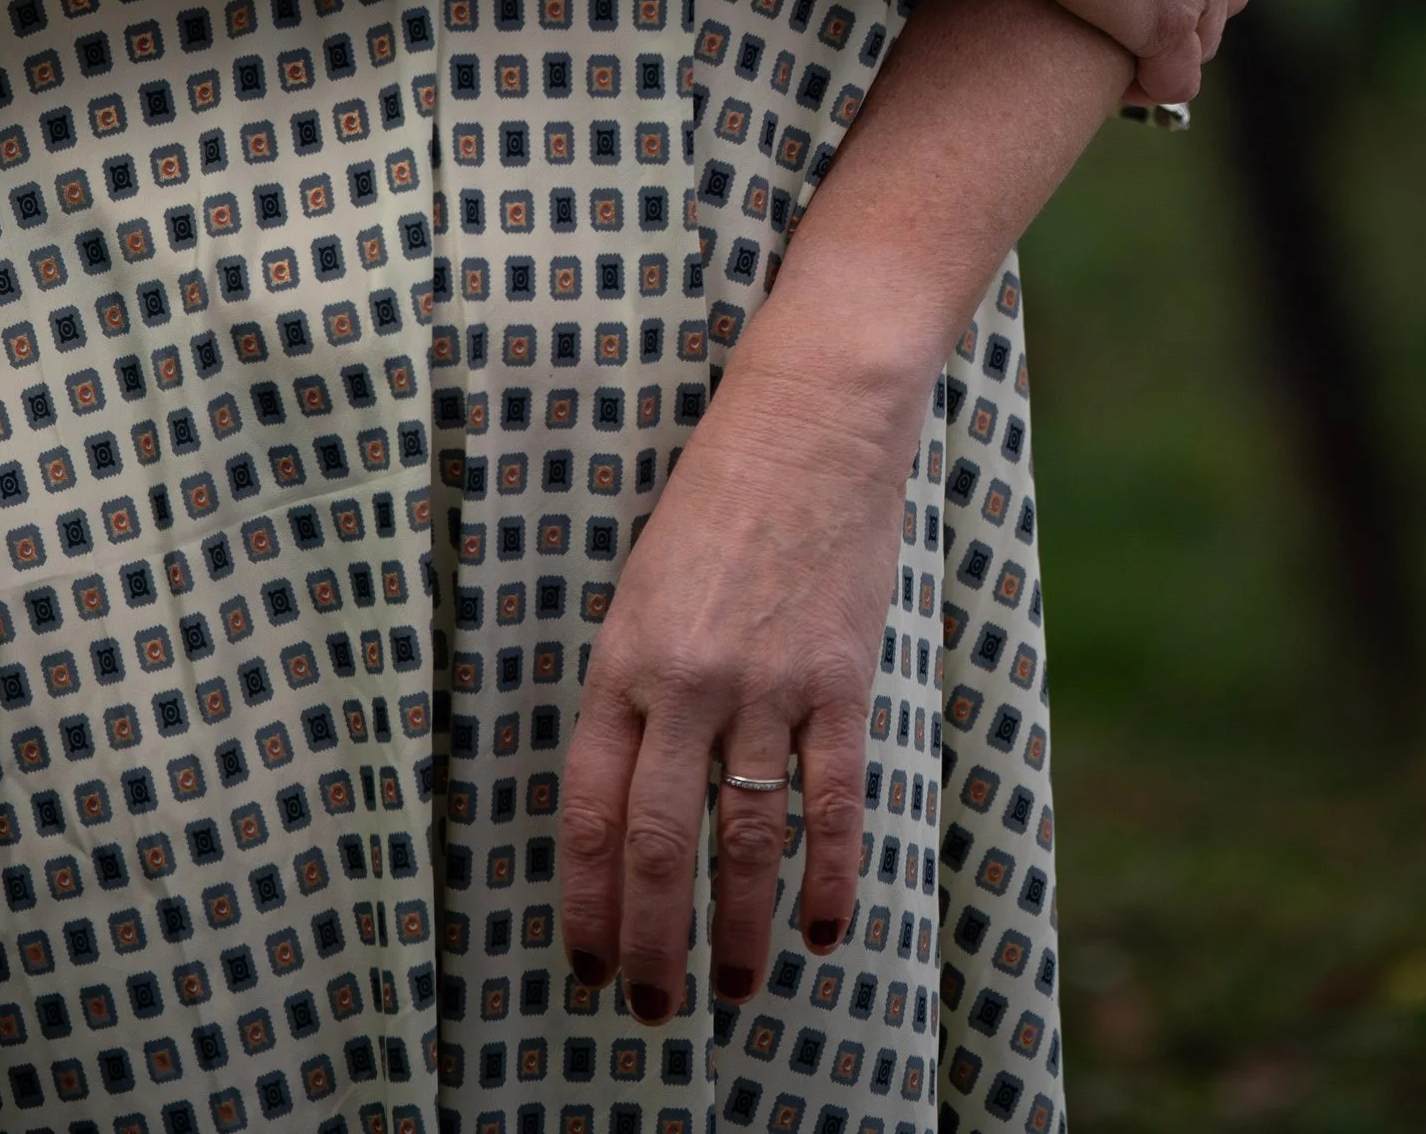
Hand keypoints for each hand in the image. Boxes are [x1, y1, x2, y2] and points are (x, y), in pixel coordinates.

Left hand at [560, 333, 912, 1014]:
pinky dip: (827, 878)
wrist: (810, 418)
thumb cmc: (719, 496)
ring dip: (735, 930)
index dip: (585, 901)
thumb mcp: (645, 585)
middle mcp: (686, 681)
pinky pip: (831, 803)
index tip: (585, 962)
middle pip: (657, 845)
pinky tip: (820, 931)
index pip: (589, 810)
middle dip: (649, 942)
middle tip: (650, 1008)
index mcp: (624, 658)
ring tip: (729, 988)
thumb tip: (623, 797)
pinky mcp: (840, 679)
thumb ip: (634, 687)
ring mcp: (768, 684)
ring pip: (744, 842)